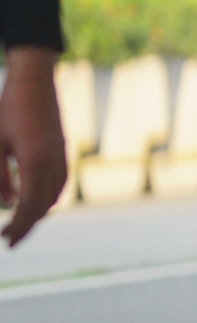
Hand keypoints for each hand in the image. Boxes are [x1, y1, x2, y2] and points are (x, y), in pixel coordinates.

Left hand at [0, 48, 67, 246]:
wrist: (35, 81)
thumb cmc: (9, 110)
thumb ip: (0, 176)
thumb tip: (6, 203)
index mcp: (35, 161)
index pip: (28, 206)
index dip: (17, 227)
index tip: (6, 240)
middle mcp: (53, 162)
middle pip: (44, 206)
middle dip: (27, 226)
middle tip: (9, 240)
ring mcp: (62, 156)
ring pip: (55, 196)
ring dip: (39, 213)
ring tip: (21, 224)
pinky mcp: (63, 151)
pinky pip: (60, 183)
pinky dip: (49, 198)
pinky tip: (36, 200)